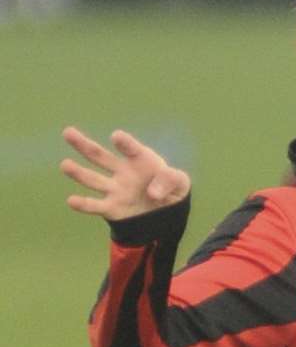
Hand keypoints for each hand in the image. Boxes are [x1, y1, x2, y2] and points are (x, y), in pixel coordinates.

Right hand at [60, 127, 191, 220]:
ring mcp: (115, 189)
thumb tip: (152, 193)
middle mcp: (122, 172)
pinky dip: (84, 204)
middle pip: (99, 156)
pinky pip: (96, 205)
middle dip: (83, 144)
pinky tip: (71, 201)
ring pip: (93, 179)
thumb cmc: (171, 190)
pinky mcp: (112, 208)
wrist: (165, 214)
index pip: (131, 149)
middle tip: (68, 132)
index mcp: (139, 159)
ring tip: (65, 165)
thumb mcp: (180, 183)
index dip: (125, 143)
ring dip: (78, 173)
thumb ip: (171, 180)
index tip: (117, 137)